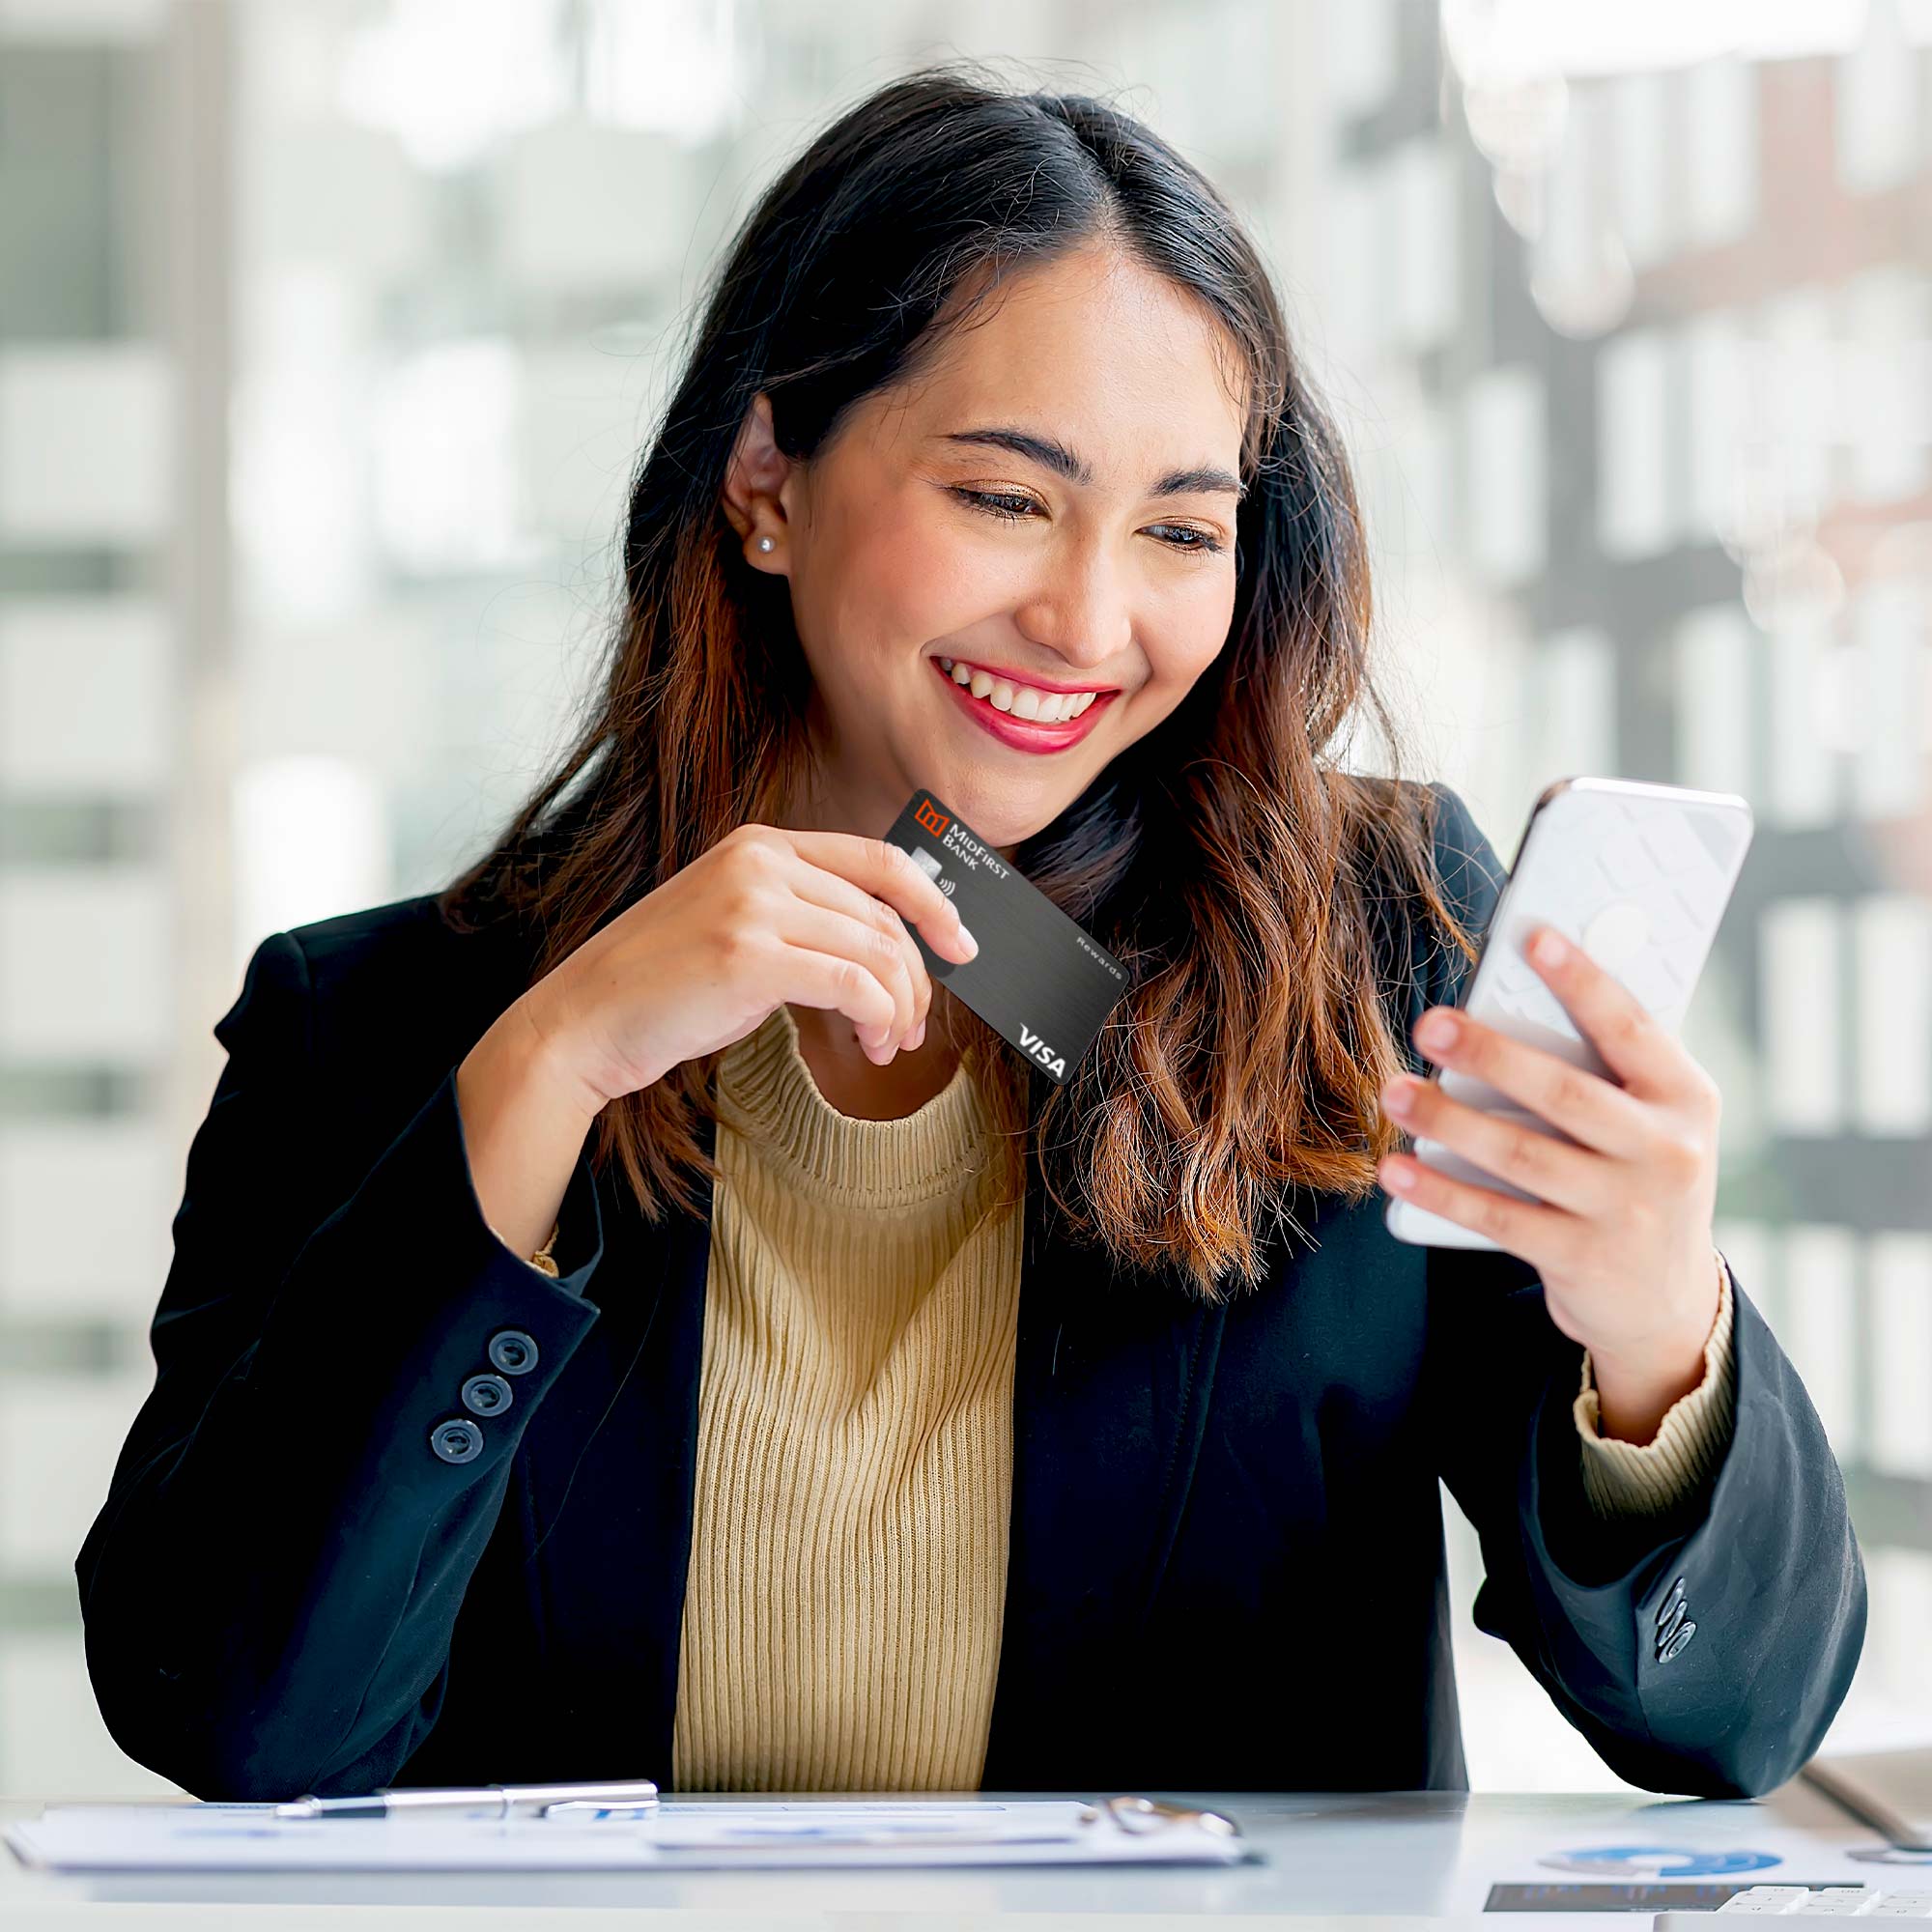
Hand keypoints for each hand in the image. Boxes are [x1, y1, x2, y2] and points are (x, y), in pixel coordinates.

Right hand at [517, 823, 979, 1111]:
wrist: (585, 1020)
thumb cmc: (661, 986)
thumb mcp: (737, 927)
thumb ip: (801, 918)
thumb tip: (884, 950)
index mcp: (761, 844)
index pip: (879, 859)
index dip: (934, 902)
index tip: (961, 943)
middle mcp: (760, 861)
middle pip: (883, 916)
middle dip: (914, 978)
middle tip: (915, 1026)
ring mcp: (753, 904)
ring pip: (875, 952)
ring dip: (897, 1007)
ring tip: (886, 1044)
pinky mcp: (749, 955)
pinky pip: (852, 983)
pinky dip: (876, 1018)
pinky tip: (868, 1043)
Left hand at [1376, 923, 1723, 1402]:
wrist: (1666, 1304)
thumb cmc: (1640, 1176)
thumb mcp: (1653, 1121)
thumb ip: (1605, 1068)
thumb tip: (1516, 999)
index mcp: (1687, 1099)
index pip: (1632, 1029)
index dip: (1583, 981)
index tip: (1533, 939)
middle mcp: (1666, 1154)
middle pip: (1565, 1093)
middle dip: (1492, 1055)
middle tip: (1431, 1023)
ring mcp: (1626, 1212)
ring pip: (1523, 1156)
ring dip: (1449, 1121)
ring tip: (1395, 1092)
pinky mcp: (1583, 1260)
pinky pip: (1498, 1218)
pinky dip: (1442, 1191)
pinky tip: (1397, 1169)